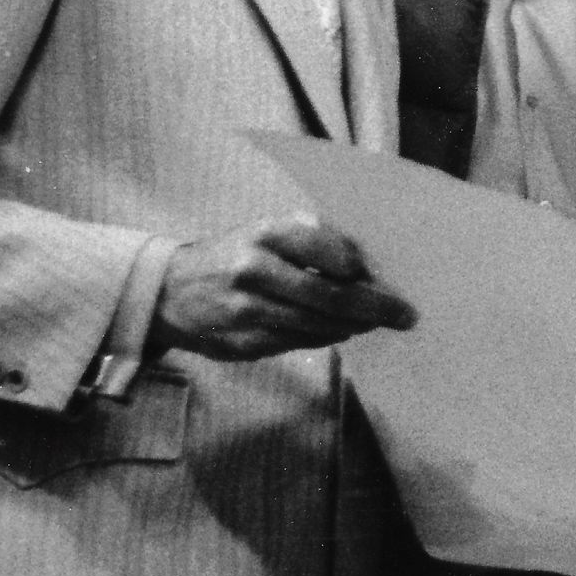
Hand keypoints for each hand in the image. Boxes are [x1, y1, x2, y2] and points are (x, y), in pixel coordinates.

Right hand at [151, 215, 416, 360]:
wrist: (170, 290)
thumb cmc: (237, 255)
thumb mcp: (270, 234)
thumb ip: (317, 246)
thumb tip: (373, 274)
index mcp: (269, 232)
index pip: (336, 253)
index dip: (367, 271)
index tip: (391, 281)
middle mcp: (257, 268)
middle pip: (332, 295)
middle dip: (375, 308)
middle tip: (405, 316)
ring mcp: (247, 309)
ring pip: (318, 324)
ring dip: (353, 325)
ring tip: (373, 322)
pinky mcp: (242, 342)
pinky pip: (297, 343)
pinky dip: (324, 337)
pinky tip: (338, 331)